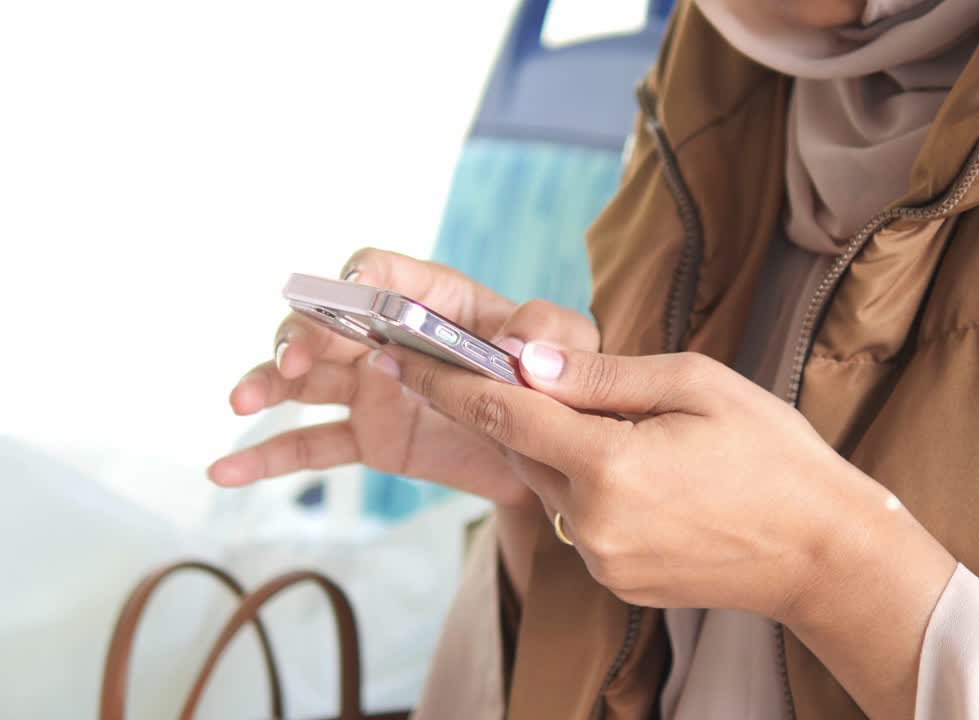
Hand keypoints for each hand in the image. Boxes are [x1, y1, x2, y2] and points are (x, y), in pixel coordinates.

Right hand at [207, 248, 598, 511]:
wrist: (554, 456)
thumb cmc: (560, 384)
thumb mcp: (572, 353)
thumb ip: (551, 335)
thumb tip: (515, 343)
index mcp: (438, 301)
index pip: (384, 272)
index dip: (357, 277)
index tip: (341, 295)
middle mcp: (393, 336)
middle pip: (329, 321)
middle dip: (301, 333)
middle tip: (292, 361)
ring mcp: (373, 387)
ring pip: (306, 378)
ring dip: (267, 381)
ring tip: (243, 401)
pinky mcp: (369, 436)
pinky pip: (311, 444)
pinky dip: (268, 458)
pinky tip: (225, 473)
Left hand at [377, 340, 887, 617]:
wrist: (823, 553)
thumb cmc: (774, 457)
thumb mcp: (696, 385)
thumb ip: (601, 375)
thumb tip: (529, 361)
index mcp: (608, 465)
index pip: (503, 412)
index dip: (448, 379)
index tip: (403, 354)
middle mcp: (590, 522)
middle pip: (527, 449)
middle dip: (527, 409)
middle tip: (548, 376)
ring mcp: (601, 561)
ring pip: (554, 485)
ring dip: (567, 450)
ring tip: (638, 433)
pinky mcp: (616, 582)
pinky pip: (582, 520)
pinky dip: (593, 488)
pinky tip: (650, 476)